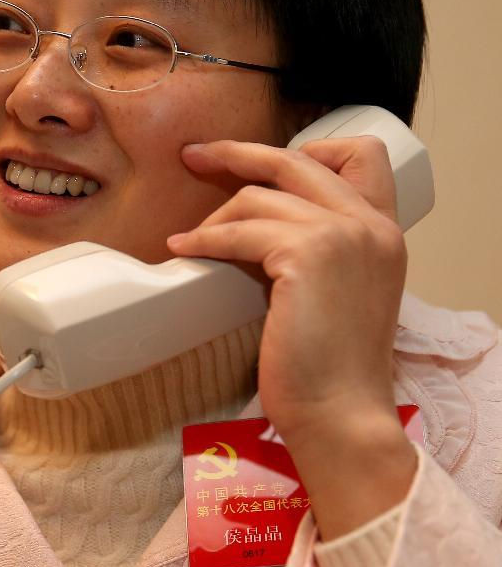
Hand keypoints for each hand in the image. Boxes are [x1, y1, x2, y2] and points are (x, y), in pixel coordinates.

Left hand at [167, 136, 416, 537]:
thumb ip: (320, 249)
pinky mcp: (306, 255)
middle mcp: (370, 224)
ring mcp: (341, 235)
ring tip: (191, 241)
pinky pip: (240, 232)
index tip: (261, 164)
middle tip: (196, 154)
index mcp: (384, 230)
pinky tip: (183, 250)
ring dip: (216, 218)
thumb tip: (256, 222)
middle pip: (296, 160)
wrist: (341, 416)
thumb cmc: (332, 368)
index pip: (359, 155)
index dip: (306, 150)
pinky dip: (205, 239)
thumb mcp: (342, 291)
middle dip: (239, 152)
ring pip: (259, 197)